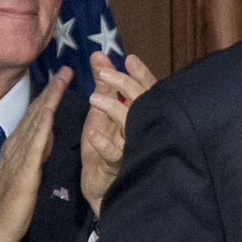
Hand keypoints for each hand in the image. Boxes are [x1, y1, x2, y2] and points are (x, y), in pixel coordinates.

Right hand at [0, 83, 62, 241]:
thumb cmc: (13, 204)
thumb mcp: (29, 171)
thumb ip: (37, 151)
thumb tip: (48, 134)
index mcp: (20, 147)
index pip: (38, 116)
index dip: (51, 96)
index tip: (64, 77)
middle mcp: (17, 146)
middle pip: (37, 113)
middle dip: (52, 90)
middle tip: (67, 68)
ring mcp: (18, 157)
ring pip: (36, 123)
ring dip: (50, 100)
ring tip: (63, 80)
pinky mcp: (23, 172)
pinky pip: (34, 146)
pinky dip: (42, 128)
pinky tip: (51, 113)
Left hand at [80, 51, 160, 213]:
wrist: (100, 186)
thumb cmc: (104, 145)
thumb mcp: (100, 110)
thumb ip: (103, 84)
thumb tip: (98, 55)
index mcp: (140, 115)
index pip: (147, 91)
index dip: (141, 75)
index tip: (129, 59)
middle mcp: (142, 129)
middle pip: (143, 104)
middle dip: (126, 86)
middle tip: (105, 73)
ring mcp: (133, 148)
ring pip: (131, 126)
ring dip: (114, 110)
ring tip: (93, 98)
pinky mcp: (118, 166)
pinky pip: (115, 154)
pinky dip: (105, 143)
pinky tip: (93, 132)